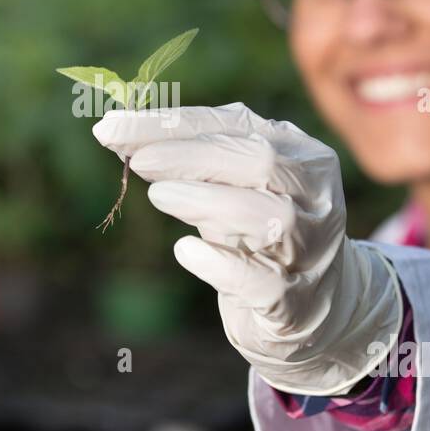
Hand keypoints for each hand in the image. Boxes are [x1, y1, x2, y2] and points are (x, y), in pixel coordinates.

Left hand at [92, 103, 401, 394]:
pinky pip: (261, 281)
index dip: (172, 124)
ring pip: (269, 216)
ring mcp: (311, 250)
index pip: (235, 125)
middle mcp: (314, 197)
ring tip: (157, 195)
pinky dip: (220, 264)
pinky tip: (185, 251)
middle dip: (190, 156)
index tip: (113, 126)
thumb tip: (114, 129)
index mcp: (301, 154)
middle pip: (259, 160)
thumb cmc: (259, 232)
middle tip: (137, 161)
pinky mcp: (296, 301)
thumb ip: (188, 158)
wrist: (317, 306)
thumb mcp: (232, 187)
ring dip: (206, 201)